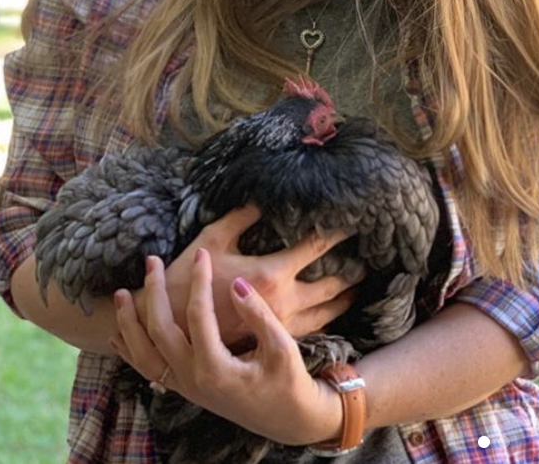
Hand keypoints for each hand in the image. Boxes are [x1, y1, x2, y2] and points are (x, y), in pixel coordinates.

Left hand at [112, 249, 343, 446]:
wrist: (286, 419)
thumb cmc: (289, 382)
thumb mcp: (281, 347)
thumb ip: (257, 315)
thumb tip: (236, 283)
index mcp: (215, 368)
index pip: (198, 315)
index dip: (200, 280)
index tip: (202, 255)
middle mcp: (192, 379)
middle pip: (160, 331)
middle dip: (154, 292)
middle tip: (152, 262)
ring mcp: (185, 387)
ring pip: (143, 354)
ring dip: (129, 323)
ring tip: (121, 294)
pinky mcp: (185, 389)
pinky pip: (148, 371)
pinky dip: (130, 351)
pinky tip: (119, 336)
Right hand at [143, 204, 356, 346]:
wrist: (169, 330)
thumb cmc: (187, 280)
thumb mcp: (212, 239)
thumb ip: (241, 216)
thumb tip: (262, 197)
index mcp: (271, 274)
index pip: (316, 247)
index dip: (337, 233)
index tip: (354, 222)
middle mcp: (284, 302)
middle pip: (333, 285)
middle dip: (353, 272)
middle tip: (369, 261)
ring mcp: (282, 325)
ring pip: (328, 313)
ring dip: (345, 299)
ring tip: (357, 288)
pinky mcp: (274, 341)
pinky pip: (311, 330)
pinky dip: (326, 319)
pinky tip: (330, 314)